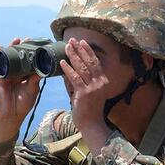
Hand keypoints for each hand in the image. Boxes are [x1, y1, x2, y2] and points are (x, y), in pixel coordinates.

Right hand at [0, 38, 41, 123]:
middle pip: (20, 58)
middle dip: (22, 48)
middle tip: (27, 39)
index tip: (37, 45)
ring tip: (16, 40)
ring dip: (11, 49)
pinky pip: (0, 65)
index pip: (29, 62)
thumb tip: (42, 70)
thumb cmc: (24, 103)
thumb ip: (35, 80)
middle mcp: (17, 73)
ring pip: (10, 59)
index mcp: (26, 76)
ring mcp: (9, 75)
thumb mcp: (32, 90)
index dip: (32, 54)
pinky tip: (0, 48)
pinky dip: (0, 57)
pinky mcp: (1, 78)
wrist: (12, 114)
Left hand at [60, 38, 111, 152]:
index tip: (82, 42)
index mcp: (103, 81)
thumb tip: (68, 69)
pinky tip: (62, 63)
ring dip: (73, 56)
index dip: (88, 51)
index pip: (96, 62)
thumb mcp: (87, 92)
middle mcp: (100, 82)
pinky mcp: (85, 93)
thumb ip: (80, 81)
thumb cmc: (88, 110)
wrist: (91, 124)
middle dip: (80, 50)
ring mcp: (93, 88)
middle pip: (90, 62)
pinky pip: (75, 78)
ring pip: (82, 68)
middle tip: (72, 40)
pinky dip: (68, 69)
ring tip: (67, 47)